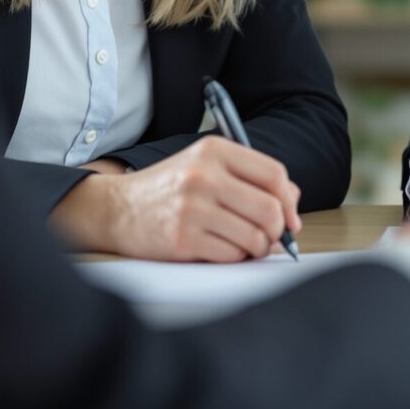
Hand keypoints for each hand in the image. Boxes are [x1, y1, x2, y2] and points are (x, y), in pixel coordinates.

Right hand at [52, 136, 301, 261]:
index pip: (273, 174)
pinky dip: (235, 258)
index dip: (289, 202)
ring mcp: (192, 208)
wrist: (117, 209)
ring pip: (254, 237)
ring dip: (257, 248)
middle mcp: (204, 175)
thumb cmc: (169, 189)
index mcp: (214, 150)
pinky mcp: (183, 239)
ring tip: (244, 245)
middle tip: (270, 238)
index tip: (291, 220)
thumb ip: (249, 177)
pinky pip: (232, 256)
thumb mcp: (206, 167)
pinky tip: (221, 250)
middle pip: (270, 209)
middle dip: (277, 231)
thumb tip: (293, 199)